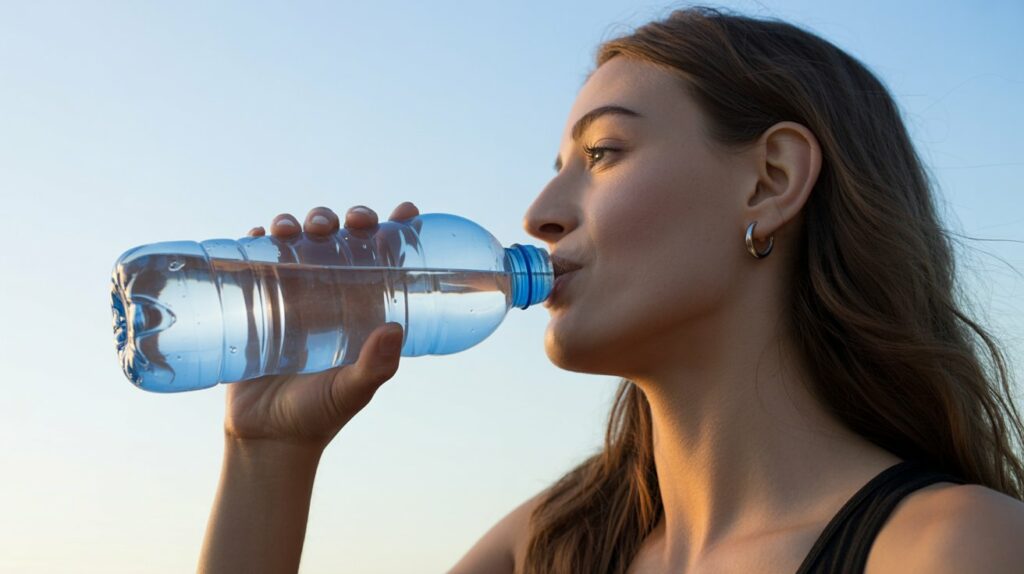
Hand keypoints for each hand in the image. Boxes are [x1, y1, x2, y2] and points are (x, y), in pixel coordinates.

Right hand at [226, 202, 420, 448]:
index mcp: (364, 308)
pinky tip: (259, 233)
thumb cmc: (318, 416)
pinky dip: (256, 239)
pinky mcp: (256, 302)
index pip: (385, 259)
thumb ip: (374, 367)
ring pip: (300, 241)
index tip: (406, 211)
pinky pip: (255, 259)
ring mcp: (293, 295)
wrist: (266, 439)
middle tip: (346, 223)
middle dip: (345, 219)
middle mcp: (332, 295)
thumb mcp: (352, 390)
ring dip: (300, 221)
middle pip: (342, 240)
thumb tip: (394, 329)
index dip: (397, 229)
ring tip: (293, 227)